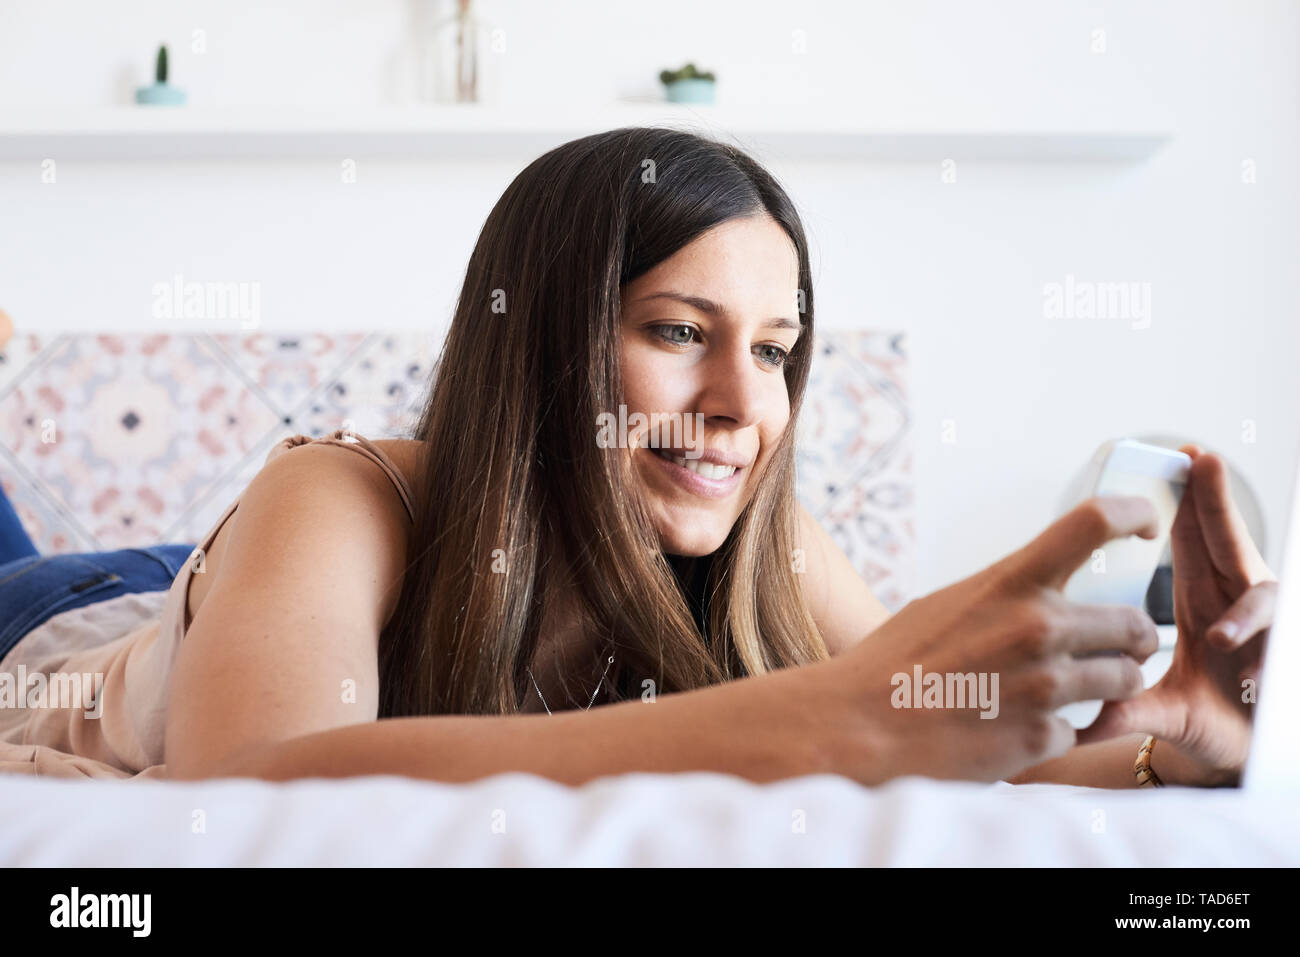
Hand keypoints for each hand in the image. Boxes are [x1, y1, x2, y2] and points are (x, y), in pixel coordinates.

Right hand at [833, 496, 1160, 784]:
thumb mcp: (946, 606)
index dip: (1133, 514)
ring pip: (1125, 680)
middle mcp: (1038, 628)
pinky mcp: (1044, 738)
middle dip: (1133, 640)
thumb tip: (1041, 592)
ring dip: (1110, 686)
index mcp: (1010, 584)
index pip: (1093, 522)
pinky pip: (1083, 730)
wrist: (858, 729)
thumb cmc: (892, 663)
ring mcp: (1047, 687)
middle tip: (1120, 649)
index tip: (1146, 525)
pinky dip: (1061, 731)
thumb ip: (1004, 597)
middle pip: (1134, 623)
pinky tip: (1019, 730)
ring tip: (1075, 692)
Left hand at [1077, 445, 1276, 785]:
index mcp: (1200, 598)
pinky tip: (1241, 661)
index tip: (1177, 460)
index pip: (1193, 539)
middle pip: (1226, 542)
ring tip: (1218, 621)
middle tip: (1202, 459)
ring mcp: (1260, 625)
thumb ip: (1124, 708)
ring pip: (1259, 589)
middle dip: (1215, 501)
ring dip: (1240, 582)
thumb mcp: (1156, 710)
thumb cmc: (1201, 721)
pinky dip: (1258, 642)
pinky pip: (1277, 638)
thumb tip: (1077, 725)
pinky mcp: (1282, 653)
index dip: (1188, 502)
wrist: (1240, 758)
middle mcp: (1231, 602)